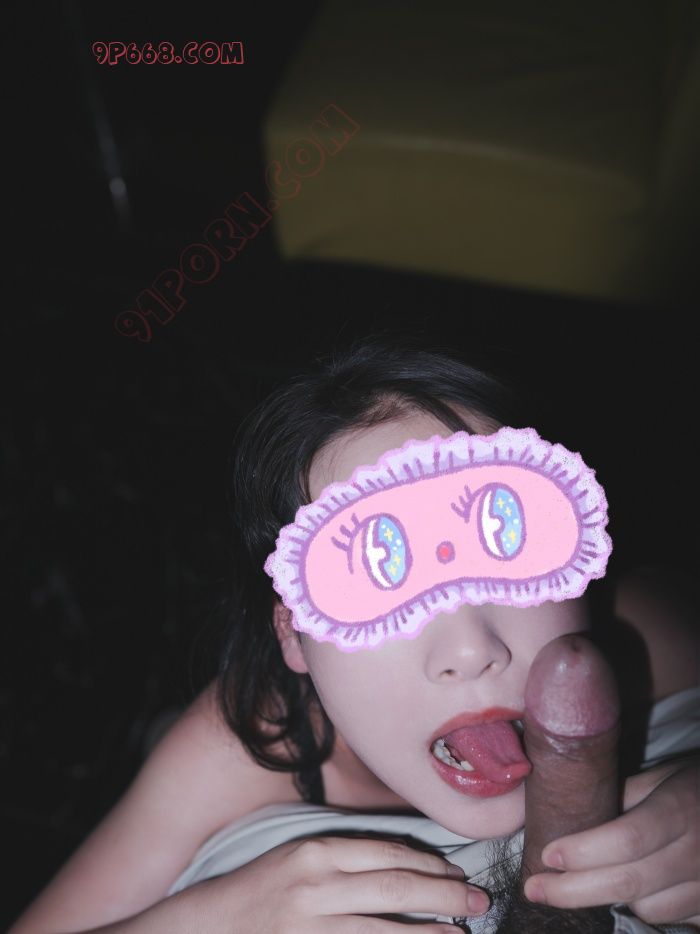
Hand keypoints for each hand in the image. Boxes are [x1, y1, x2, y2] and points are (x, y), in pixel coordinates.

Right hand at [197, 835, 489, 931]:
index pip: (388, 853)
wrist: (205, 928)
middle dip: (445, 894)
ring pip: (387, 931)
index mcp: (316, 851)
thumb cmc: (255, 891)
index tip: (456, 872)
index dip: (430, 863)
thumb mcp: (296, 858)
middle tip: (478, 900)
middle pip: (396, 888)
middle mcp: (316, 886)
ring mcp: (311, 926)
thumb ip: (344, 859)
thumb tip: (404, 867)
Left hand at [524, 758, 699, 925]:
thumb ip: (623, 794)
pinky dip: (644, 905)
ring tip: (594, 872)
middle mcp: (697, 853)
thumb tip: (572, 813)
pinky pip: (669, 918)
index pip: (627, 840)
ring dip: (611, 895)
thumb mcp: (665, 775)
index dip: (584, 852)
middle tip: (533, 888)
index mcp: (681, 809)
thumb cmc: (697, 785)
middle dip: (573, 890)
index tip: (546, 855)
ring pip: (645, 908)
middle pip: (628, 883)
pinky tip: (633, 885)